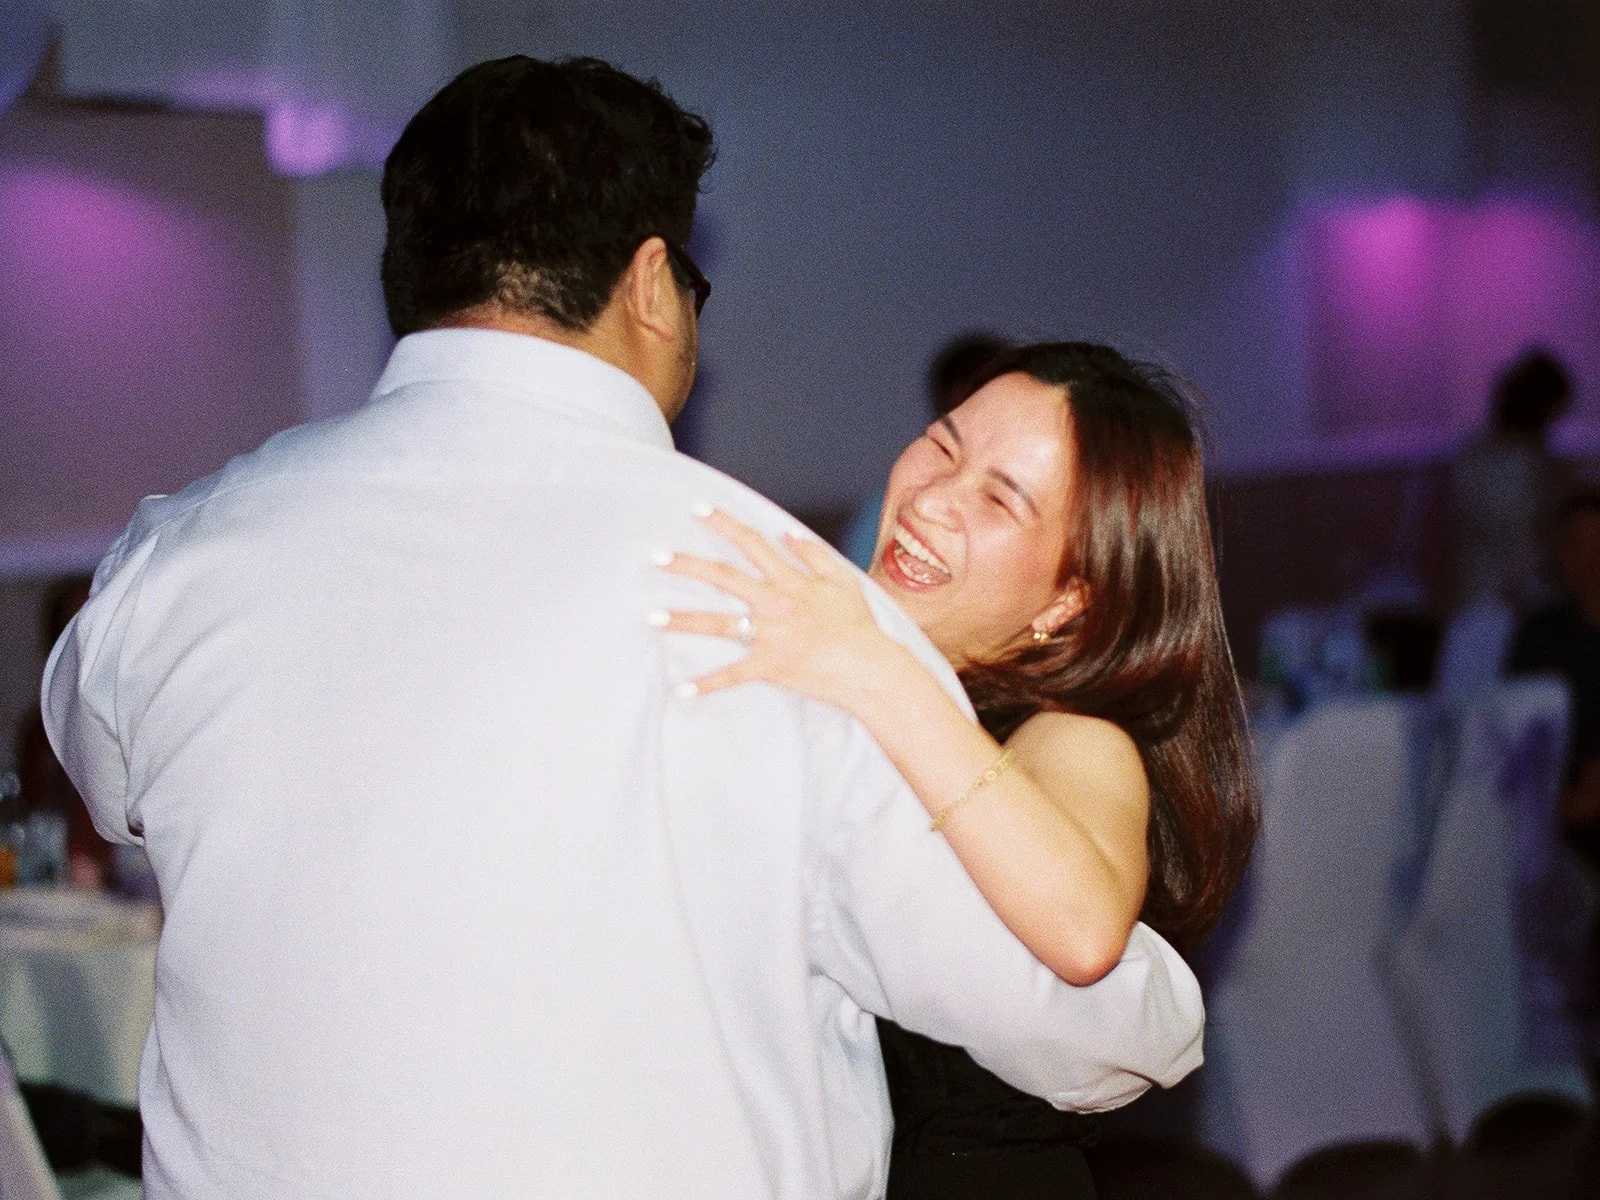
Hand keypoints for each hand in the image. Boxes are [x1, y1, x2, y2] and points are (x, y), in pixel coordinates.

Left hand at [652, 508, 894, 706]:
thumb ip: (813, 554)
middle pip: (725, 577)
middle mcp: (775, 603)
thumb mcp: (842, 580)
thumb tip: (786, 532)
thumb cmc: (857, 625)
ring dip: (684, 620)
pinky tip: (683, 689)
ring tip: (651, 616)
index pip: (752, 543)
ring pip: (719, 623)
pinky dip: (709, 684)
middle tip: (655, 556)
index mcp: (790, 580)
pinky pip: (733, 675)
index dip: (724, 523)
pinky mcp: (770, 666)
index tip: (697, 509)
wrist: (869, 666)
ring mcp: (770, 635)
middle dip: (689, 566)